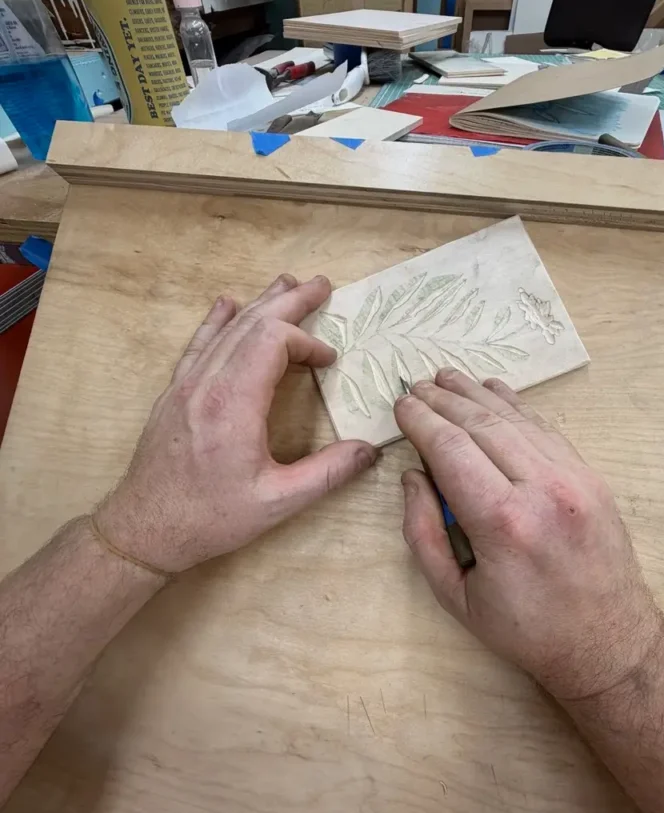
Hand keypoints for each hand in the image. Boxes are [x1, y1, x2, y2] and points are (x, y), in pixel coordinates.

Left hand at [96, 274, 376, 572]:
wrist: (144, 529)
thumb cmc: (210, 518)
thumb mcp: (277, 502)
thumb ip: (327, 473)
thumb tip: (369, 450)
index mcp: (233, 403)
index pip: (273, 341)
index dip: (306, 342)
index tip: (328, 362)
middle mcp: (207, 383)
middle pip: (251, 323)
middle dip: (290, 302)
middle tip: (321, 284)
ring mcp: (185, 384)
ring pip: (225, 329)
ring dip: (259, 304)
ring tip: (286, 284)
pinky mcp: (174, 393)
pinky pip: (199, 344)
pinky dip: (218, 321)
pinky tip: (227, 304)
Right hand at [394, 370, 663, 700]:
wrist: (609, 642)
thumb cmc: (524, 628)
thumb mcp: (454, 596)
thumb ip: (422, 533)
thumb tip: (414, 475)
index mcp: (503, 522)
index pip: (451, 448)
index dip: (421, 421)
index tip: (400, 405)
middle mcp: (542, 488)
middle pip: (482, 424)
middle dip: (443, 400)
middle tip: (415, 385)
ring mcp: (574, 478)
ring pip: (517, 419)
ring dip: (477, 394)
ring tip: (447, 377)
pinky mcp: (591, 477)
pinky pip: (545, 429)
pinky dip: (516, 407)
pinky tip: (494, 391)